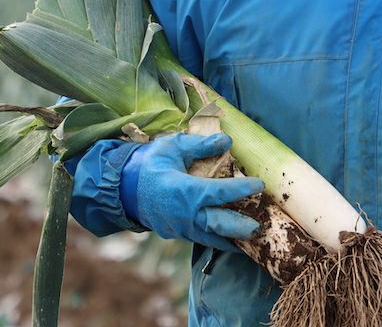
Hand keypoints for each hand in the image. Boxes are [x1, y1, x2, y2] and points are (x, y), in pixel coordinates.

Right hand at [120, 132, 263, 250]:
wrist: (123, 188)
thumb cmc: (150, 164)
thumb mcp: (173, 147)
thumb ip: (200, 145)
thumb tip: (226, 140)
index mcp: (183, 190)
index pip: (217, 192)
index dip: (239, 189)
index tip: (259, 184)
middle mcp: (183, 214)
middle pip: (216, 225)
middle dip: (239, 227)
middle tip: (259, 227)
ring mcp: (180, 228)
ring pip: (210, 238)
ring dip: (231, 239)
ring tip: (252, 238)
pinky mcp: (177, 234)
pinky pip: (201, 239)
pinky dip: (217, 240)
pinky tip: (232, 240)